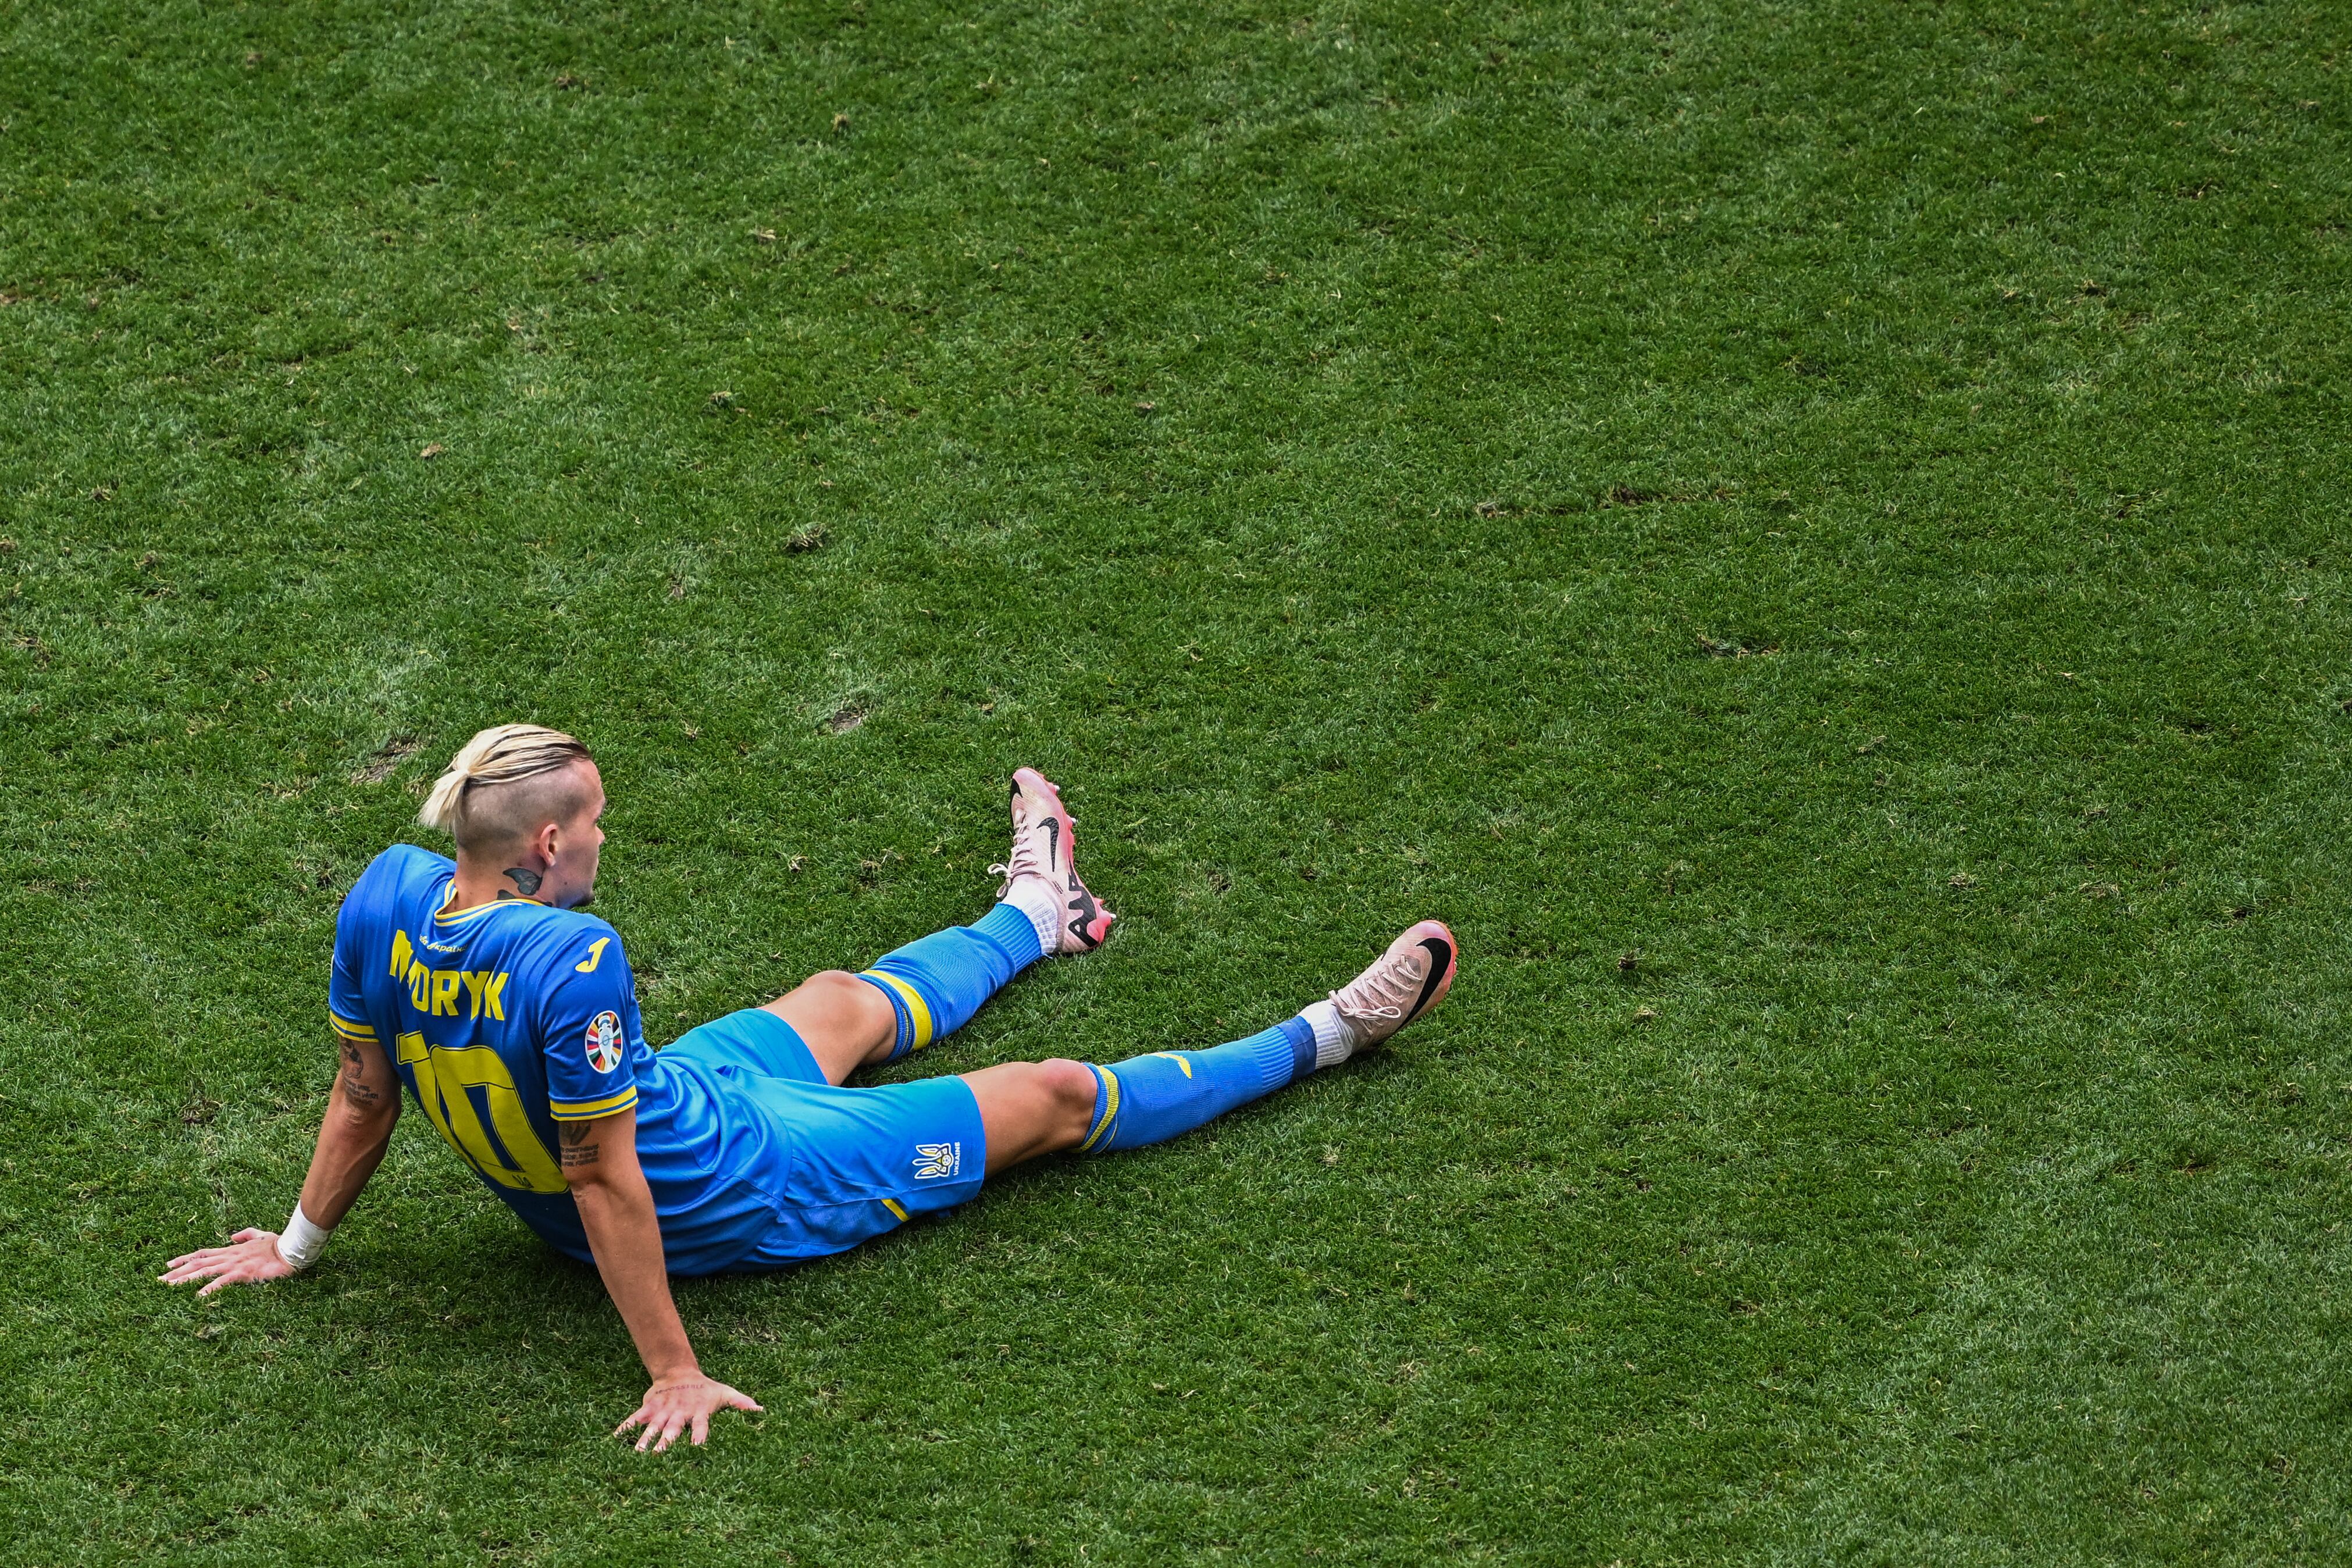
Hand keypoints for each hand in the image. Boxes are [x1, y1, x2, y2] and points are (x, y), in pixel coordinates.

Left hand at [158, 1228, 295, 1295]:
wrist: (290, 1250)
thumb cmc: (278, 1244)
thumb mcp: (260, 1235)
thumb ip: (245, 1234)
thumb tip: (232, 1236)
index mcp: (231, 1250)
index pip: (202, 1253)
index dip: (184, 1258)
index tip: (169, 1264)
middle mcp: (228, 1256)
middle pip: (197, 1263)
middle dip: (176, 1271)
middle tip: (159, 1280)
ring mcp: (234, 1265)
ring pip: (203, 1271)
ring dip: (184, 1279)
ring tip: (168, 1286)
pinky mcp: (243, 1273)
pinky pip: (222, 1282)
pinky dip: (209, 1288)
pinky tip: (198, 1296)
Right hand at [614, 1373, 762, 1451]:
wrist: (679, 1372)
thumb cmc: (705, 1389)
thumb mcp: (725, 1393)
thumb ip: (741, 1403)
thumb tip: (762, 1411)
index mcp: (698, 1410)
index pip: (700, 1423)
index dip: (699, 1433)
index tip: (698, 1446)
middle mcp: (680, 1411)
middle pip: (673, 1428)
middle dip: (667, 1441)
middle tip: (660, 1456)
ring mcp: (663, 1409)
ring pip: (653, 1426)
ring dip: (645, 1439)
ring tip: (638, 1453)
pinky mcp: (649, 1407)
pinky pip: (636, 1418)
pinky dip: (626, 1427)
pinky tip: (615, 1438)